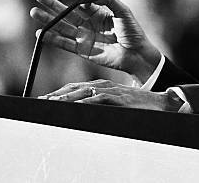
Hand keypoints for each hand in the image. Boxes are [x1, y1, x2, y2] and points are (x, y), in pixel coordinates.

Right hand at [30, 0, 160, 84]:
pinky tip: (41, 33)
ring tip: (34, 12)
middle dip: (53, 5)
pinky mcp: (83, 51)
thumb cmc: (133, 32)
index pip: (81, 5)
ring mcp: (85, 37)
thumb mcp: (123, 12)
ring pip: (62, 27)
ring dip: (48, 20)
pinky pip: (65, 44)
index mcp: (99, 13)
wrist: (137, 54)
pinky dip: (53, 39)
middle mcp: (89, 24)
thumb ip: (109, 1)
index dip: (74, 1)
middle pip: (67, 14)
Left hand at [38, 79, 183, 111]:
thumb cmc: (136, 106)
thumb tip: (80, 111)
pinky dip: (85, 103)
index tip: (42, 99)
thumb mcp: (113, 105)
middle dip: (56, 95)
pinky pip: (98, 100)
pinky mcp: (118, 98)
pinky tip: (74, 107)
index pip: (74, 88)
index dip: (58, 93)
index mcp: (101, 86)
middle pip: (74, 89)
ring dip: (65, 99)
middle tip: (39, 101)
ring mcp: (110, 91)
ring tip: (49, 103)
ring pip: (82, 94)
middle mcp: (103, 86)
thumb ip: (98, 105)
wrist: (159, 104)